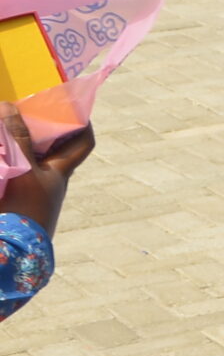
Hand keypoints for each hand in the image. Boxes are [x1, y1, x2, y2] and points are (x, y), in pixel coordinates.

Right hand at [1, 104, 92, 235]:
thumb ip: (17, 139)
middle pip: (50, 146)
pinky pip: (8, 168)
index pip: (83, 142)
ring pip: (25, 156)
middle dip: (38, 127)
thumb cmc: (26, 209)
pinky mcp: (10, 193)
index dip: (82, 122)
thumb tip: (10, 107)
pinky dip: (4, 158)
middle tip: (24, 107)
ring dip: (14, 140)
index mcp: (60, 171)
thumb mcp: (23, 169)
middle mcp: (47, 178)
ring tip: (3, 119)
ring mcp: (28, 187)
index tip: (73, 104)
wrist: (10, 251)